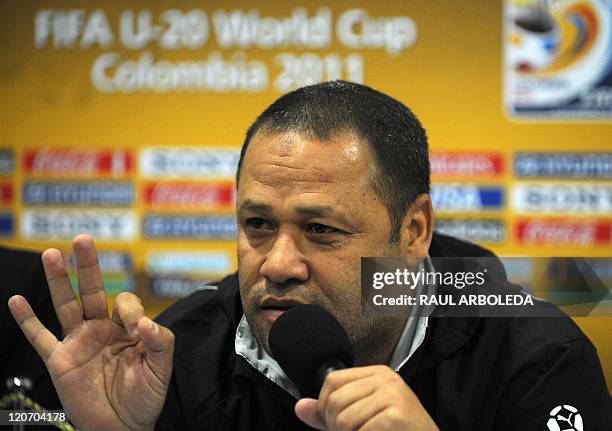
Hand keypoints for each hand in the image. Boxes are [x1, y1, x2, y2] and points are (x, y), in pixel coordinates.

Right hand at [8, 234, 173, 430]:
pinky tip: (17, 300)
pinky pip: (40, 337)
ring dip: (59, 280)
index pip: (125, 302)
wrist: (122, 428)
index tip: (135, 325)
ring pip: (66, 305)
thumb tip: (145, 321)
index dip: (130, 307)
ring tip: (51, 254)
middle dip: (89, 266)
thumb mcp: (161, 367)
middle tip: (83, 239)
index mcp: (127, 328)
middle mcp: (101, 329)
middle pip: (93, 290)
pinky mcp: (59, 361)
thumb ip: (160, 341)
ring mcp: (78, 343)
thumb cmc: (145, 397)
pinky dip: (28, 320)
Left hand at [295, 365, 437, 430]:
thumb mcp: (363, 416)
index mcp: (377, 373)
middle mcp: (386, 379)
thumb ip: (330, 412)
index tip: (337, 423)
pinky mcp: (395, 415)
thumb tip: (300, 407)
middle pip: (335, 400)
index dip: (326, 407)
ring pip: (344, 419)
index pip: (332, 381)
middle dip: (336, 426)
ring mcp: (392, 395)